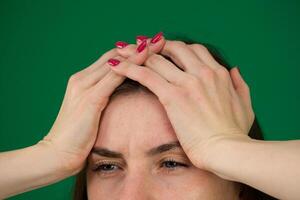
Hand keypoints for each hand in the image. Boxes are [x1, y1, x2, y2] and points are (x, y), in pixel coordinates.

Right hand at [37, 40, 158, 173]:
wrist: (57, 154)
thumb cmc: (76, 136)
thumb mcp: (90, 112)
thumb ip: (101, 98)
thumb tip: (120, 93)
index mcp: (81, 81)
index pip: (109, 59)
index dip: (129, 52)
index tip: (149, 46)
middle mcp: (82, 79)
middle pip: (114, 56)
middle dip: (137, 47)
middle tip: (158, 39)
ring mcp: (84, 87)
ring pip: (115, 63)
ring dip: (138, 52)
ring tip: (157, 43)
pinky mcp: (90, 99)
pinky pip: (113, 78)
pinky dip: (131, 68)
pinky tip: (146, 61)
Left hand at [108, 38, 254, 168]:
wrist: (227, 151)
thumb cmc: (235, 133)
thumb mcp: (244, 105)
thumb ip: (240, 85)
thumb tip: (234, 70)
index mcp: (218, 73)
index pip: (193, 50)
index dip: (176, 48)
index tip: (164, 51)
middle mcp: (203, 72)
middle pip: (174, 48)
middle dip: (155, 45)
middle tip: (140, 47)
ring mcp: (188, 82)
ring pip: (157, 59)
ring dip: (137, 53)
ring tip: (122, 52)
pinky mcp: (174, 96)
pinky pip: (147, 76)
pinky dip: (130, 68)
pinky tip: (117, 66)